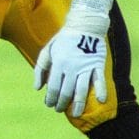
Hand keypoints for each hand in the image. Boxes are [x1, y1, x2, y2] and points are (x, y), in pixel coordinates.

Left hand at [33, 0, 112, 116]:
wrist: (84, 25)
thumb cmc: (63, 40)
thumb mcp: (47, 50)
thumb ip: (40, 69)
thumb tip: (38, 88)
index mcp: (58, 63)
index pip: (53, 87)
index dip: (51, 98)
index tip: (49, 104)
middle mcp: (72, 67)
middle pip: (66, 91)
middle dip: (62, 103)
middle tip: (59, 109)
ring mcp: (85, 66)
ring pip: (82, 89)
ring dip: (79, 104)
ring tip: (76, 114)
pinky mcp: (97, 64)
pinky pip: (100, 79)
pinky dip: (101, 90)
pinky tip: (100, 100)